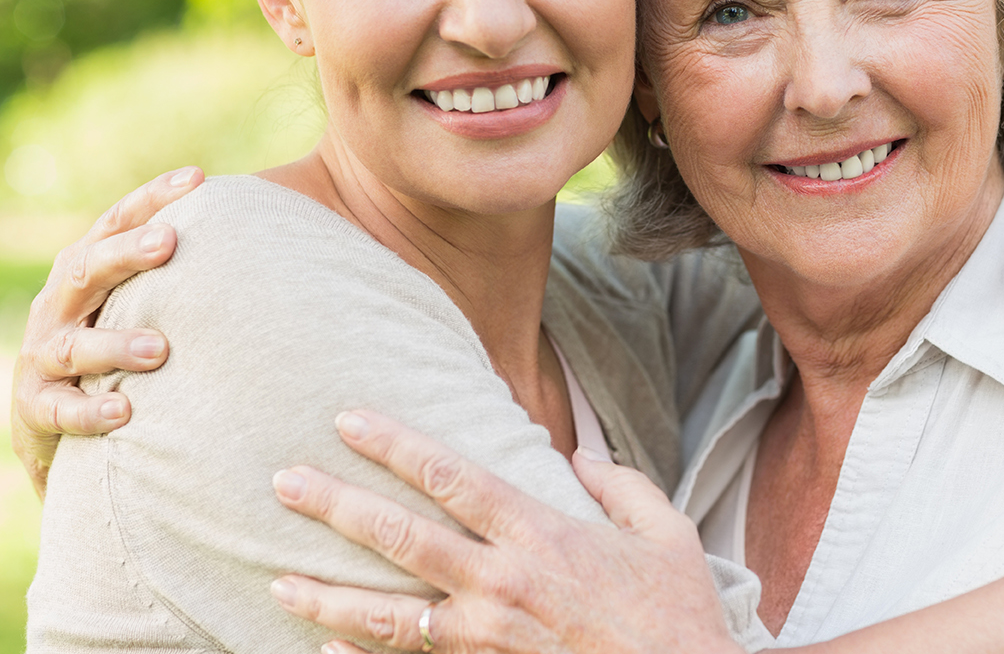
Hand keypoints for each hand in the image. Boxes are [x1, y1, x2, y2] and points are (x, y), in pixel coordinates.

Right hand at [11, 166, 201, 497]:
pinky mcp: (39, 406)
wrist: (58, 413)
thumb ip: (186, 268)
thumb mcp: (142, 297)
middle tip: (170, 243)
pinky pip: (61, 410)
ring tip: (159, 349)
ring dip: (116, 345)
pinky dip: (91, 411)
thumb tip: (272, 224)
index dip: (153, 198)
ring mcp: (46, 354)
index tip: (198, 178)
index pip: (117, 222)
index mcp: (87, 267)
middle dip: (127, 254)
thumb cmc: (119, 337)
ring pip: (76, 346)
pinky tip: (124, 412)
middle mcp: (60, 304)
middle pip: (88, 269)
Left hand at [271, 410, 740, 653]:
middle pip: (401, 537)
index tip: (347, 420)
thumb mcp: (668, 534)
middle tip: (283, 482)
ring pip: (389, 615)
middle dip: (336, 506)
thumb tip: (581, 456)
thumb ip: (623, 486)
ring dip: (327, 596)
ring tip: (276, 581)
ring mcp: (488, 638)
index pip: (449, 475)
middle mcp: (502, 583)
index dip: (393, 443)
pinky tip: (322, 650)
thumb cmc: (678, 615)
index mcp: (541, 533)